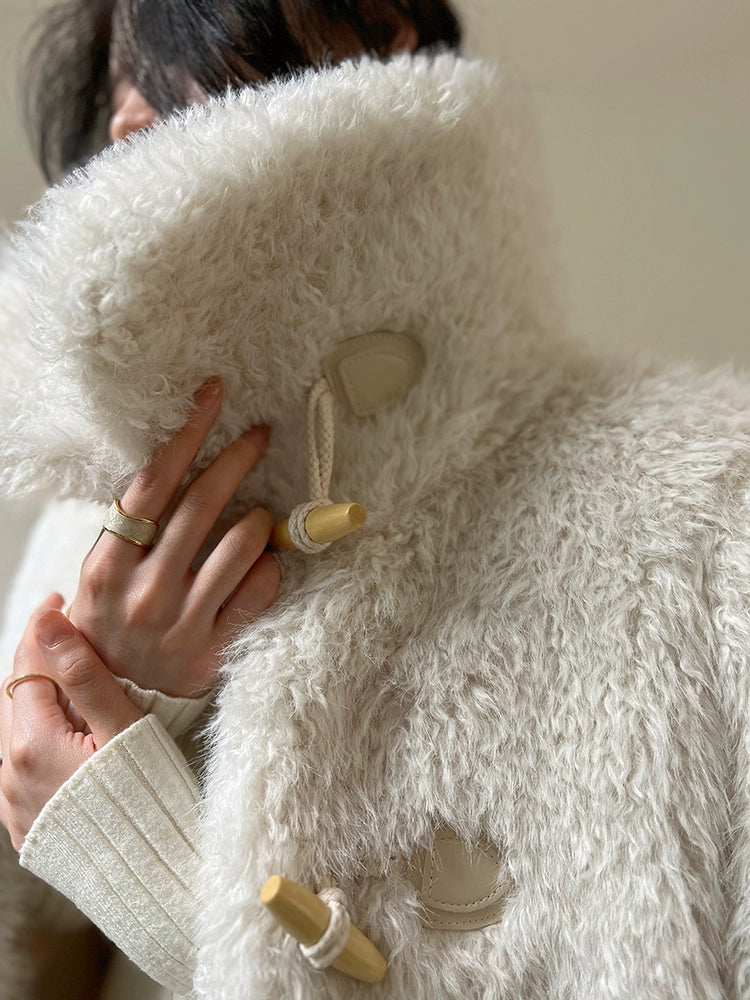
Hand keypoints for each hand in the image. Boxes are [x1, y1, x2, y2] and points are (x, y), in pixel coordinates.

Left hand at [0, 595, 143, 849]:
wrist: (153, 876)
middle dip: (36, 661)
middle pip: (14, 697)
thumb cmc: (147, 796)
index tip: (58, 600)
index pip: (27, 666)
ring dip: (36, 701)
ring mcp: (13, 803)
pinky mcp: (24, 825)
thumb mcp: (122, 726)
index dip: (41, 628)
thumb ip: (83, 673)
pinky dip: (36, 739)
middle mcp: (9, 774)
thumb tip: (49, 622)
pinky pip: (18, 767)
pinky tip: (66, 734)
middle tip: (67, 633)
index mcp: (32, 743)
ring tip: (70, 681)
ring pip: (14, 732)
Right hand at [67, 379, 280, 696]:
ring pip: (240, 547)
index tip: (212, 397)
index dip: (186, 435)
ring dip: (259, 520)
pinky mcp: (213, 649)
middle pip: (202, 506)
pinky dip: (271, 566)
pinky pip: (260, 591)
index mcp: (108, 564)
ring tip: (260, 515)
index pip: (153, 485)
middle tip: (259, 435)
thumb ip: (135, 524)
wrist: (108, 694)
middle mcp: (143, 592)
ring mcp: (180, 624)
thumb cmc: (113, 616)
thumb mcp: (105, 570)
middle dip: (237, 459)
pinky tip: (266, 561)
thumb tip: (179, 458)